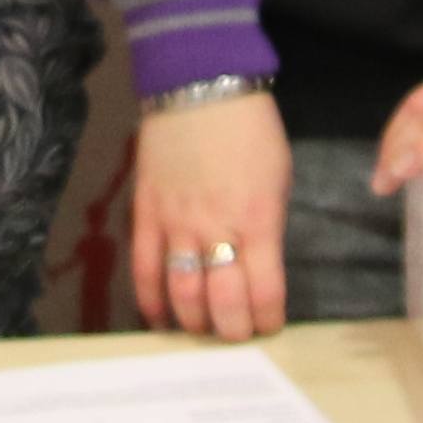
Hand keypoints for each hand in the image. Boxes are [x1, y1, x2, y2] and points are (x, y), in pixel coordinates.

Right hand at [125, 89, 292, 341]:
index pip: (265, 292)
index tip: (269, 328)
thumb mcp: (278, 179)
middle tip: (236, 336)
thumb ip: (267, 227)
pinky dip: (150, 299)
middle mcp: (218, 229)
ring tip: (202, 330)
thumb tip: (257, 266)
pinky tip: (160, 317)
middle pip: (223, 302)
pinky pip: (144, 268)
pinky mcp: (146, 214)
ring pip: (182, 292)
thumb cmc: (250, 131)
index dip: (268, 320)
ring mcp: (177, 224)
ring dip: (194, 321)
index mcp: (259, 220)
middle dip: (233, 330)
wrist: (199, 86)